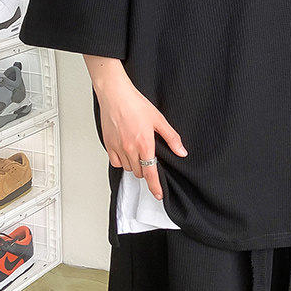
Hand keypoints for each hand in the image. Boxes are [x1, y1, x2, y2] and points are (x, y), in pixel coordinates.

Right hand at [98, 79, 187, 200]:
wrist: (115, 94)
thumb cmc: (135, 104)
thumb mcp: (159, 119)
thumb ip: (171, 138)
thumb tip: (182, 152)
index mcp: (145, 144)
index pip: (151, 173)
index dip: (155, 187)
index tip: (158, 195)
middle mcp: (130, 148)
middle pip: (139, 172)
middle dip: (146, 170)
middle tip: (149, 158)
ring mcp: (118, 147)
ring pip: (128, 168)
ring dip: (134, 165)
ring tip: (138, 152)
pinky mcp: (108, 145)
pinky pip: (115, 162)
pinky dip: (122, 161)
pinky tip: (126, 152)